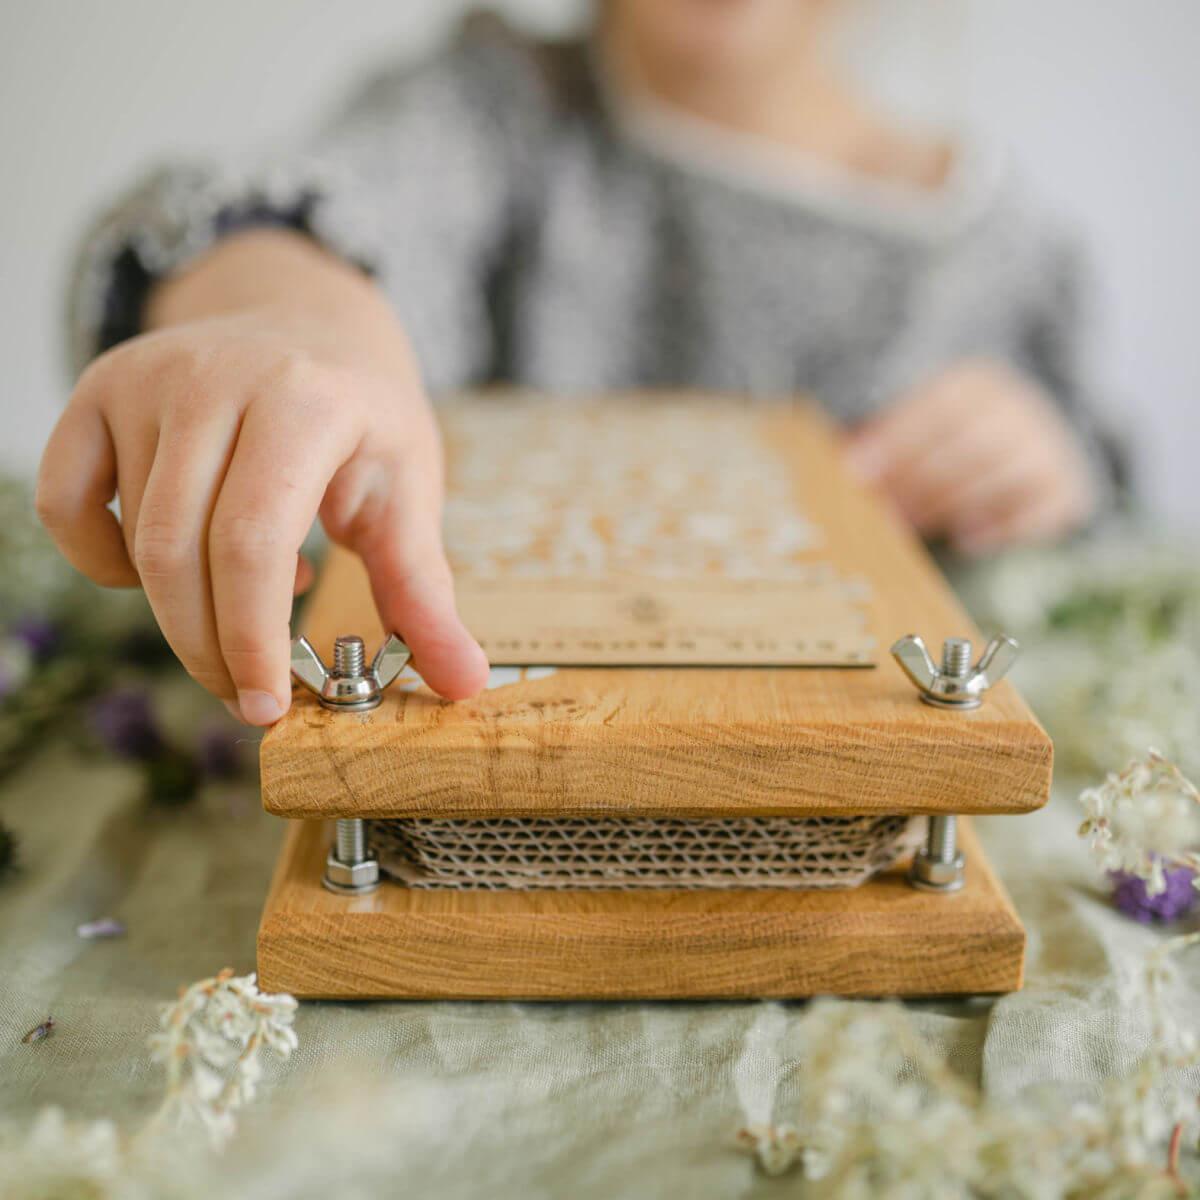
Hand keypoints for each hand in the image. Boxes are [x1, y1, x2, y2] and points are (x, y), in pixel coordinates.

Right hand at [37, 262, 488, 723]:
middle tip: (246, 695)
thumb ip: (425, 591)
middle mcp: (214, 379)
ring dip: (181, 605)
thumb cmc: (363, 417)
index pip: (253, 541)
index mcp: (305, 401)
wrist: (308, 321)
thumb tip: (463, 684)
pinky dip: (103, 563)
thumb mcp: (407, 490)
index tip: (267, 708)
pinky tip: (165, 566)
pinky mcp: (99, 390)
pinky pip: (65, 506)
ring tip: (247, 596)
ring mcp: (146, 378)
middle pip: (177, 551)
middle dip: (209, 647)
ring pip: (132, 539)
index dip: (251, 638)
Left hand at [844, 360, 1097, 554]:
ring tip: (905, 527)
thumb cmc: (946, 444)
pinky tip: (964, 539)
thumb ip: (878, 443)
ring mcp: (1049, 449)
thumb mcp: (916, 429)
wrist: (1027, 447)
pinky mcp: (1067, 490)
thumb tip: (832, 463)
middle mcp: (1020, 410)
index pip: (938, 406)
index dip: (895, 439)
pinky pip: (1039, 510)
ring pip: (1002, 475)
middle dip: (916, 483)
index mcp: (976, 385)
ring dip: (947, 506)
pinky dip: (1001, 527)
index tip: (854, 472)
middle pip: (969, 444)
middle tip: (878, 513)